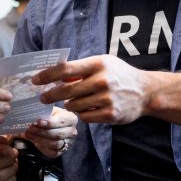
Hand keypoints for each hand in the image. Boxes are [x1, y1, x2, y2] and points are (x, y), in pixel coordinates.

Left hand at [24, 106, 78, 157]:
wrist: (52, 126)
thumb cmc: (50, 116)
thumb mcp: (49, 111)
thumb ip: (44, 113)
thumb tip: (33, 116)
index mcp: (71, 118)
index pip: (61, 121)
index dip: (49, 123)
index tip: (38, 122)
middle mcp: (72, 132)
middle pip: (58, 134)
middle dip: (42, 132)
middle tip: (30, 129)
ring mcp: (68, 143)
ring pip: (55, 144)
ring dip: (40, 140)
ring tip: (28, 135)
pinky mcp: (61, 151)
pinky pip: (52, 152)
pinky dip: (42, 147)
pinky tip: (34, 141)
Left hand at [33, 55, 149, 124]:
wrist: (146, 92)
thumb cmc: (120, 75)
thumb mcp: (103, 63)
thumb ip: (81, 68)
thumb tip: (55, 74)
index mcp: (98, 64)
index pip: (66, 69)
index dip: (47, 75)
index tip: (35, 80)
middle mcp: (102, 80)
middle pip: (66, 90)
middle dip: (50, 95)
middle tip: (42, 98)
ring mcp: (106, 99)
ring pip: (73, 105)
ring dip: (70, 104)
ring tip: (74, 101)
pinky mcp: (109, 115)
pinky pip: (84, 116)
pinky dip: (82, 113)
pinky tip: (86, 108)